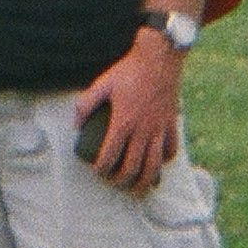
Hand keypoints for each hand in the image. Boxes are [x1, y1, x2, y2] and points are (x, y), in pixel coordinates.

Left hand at [72, 30, 184, 191]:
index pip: (110, 156)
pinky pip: (171, 150)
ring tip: (137, 188)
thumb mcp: (102, 84)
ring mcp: (159, 129)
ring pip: (154, 166)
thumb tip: (75, 125)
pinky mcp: (171, 124)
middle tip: (114, 183)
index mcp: (123, 122)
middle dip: (121, 182)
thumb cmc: (129, 70)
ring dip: (144, 181)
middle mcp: (142, 130)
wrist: (159, 58)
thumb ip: (86, 105)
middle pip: (132, 168)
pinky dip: (164, 161)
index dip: (101, 169)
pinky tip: (157, 164)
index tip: (97, 172)